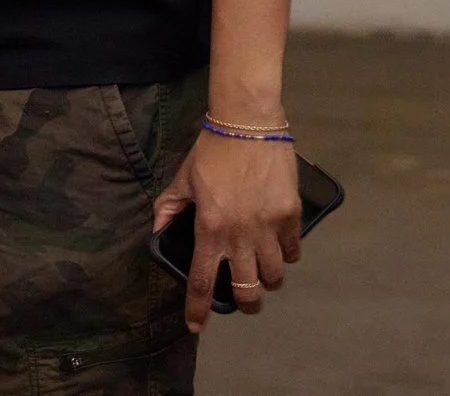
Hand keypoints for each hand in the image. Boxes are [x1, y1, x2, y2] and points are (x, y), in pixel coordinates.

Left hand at [153, 132, 301, 331]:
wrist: (248, 124)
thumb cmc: (212, 151)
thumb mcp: (183, 179)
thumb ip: (168, 206)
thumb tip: (157, 229)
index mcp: (209, 229)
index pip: (201, 280)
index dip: (197, 308)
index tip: (196, 325)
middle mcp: (240, 235)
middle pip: (246, 289)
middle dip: (245, 303)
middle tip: (245, 301)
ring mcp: (269, 227)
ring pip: (274, 276)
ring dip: (268, 281)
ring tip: (264, 276)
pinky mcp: (291, 215)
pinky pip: (292, 250)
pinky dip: (287, 256)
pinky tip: (280, 250)